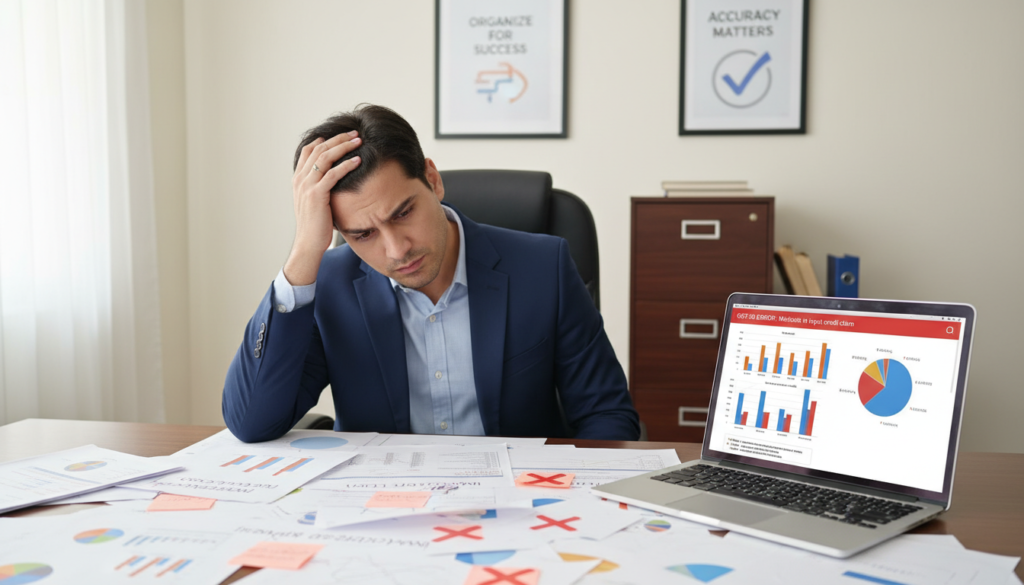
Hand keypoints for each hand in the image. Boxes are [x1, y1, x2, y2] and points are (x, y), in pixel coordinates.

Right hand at [283, 132, 361, 285]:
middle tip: (354, 133)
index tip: (340, 136)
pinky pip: (333, 174)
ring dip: (343, 146)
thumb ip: (319, 188)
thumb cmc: (315, 225)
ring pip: (325, 157)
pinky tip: (358, 160)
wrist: (308, 244)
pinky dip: (346, 165)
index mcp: (298, 179)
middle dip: (338, 139)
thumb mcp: (314, 202)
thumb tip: (331, 179)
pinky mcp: (317, 195)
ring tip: (358, 141)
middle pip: (318, 149)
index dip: (323, 140)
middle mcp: (300, 179)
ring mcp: (307, 186)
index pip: (307, 150)